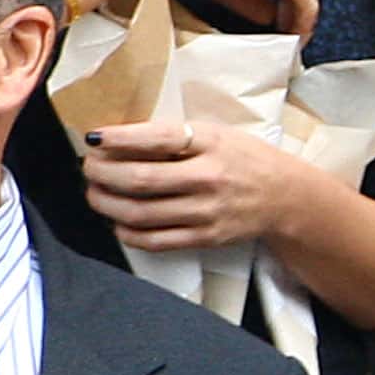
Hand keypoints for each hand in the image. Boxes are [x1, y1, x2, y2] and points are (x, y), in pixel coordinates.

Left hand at [80, 120, 306, 252]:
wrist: (285, 196)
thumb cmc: (245, 159)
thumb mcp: (217, 134)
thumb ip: (175, 136)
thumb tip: (119, 140)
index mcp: (212, 143)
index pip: (157, 139)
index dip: (119, 139)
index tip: (94, 138)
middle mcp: (209, 178)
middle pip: (140, 179)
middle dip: (103, 173)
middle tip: (90, 168)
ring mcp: (207, 211)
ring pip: (140, 212)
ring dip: (106, 203)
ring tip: (96, 193)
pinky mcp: (205, 237)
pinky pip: (155, 240)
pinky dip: (128, 232)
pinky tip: (119, 222)